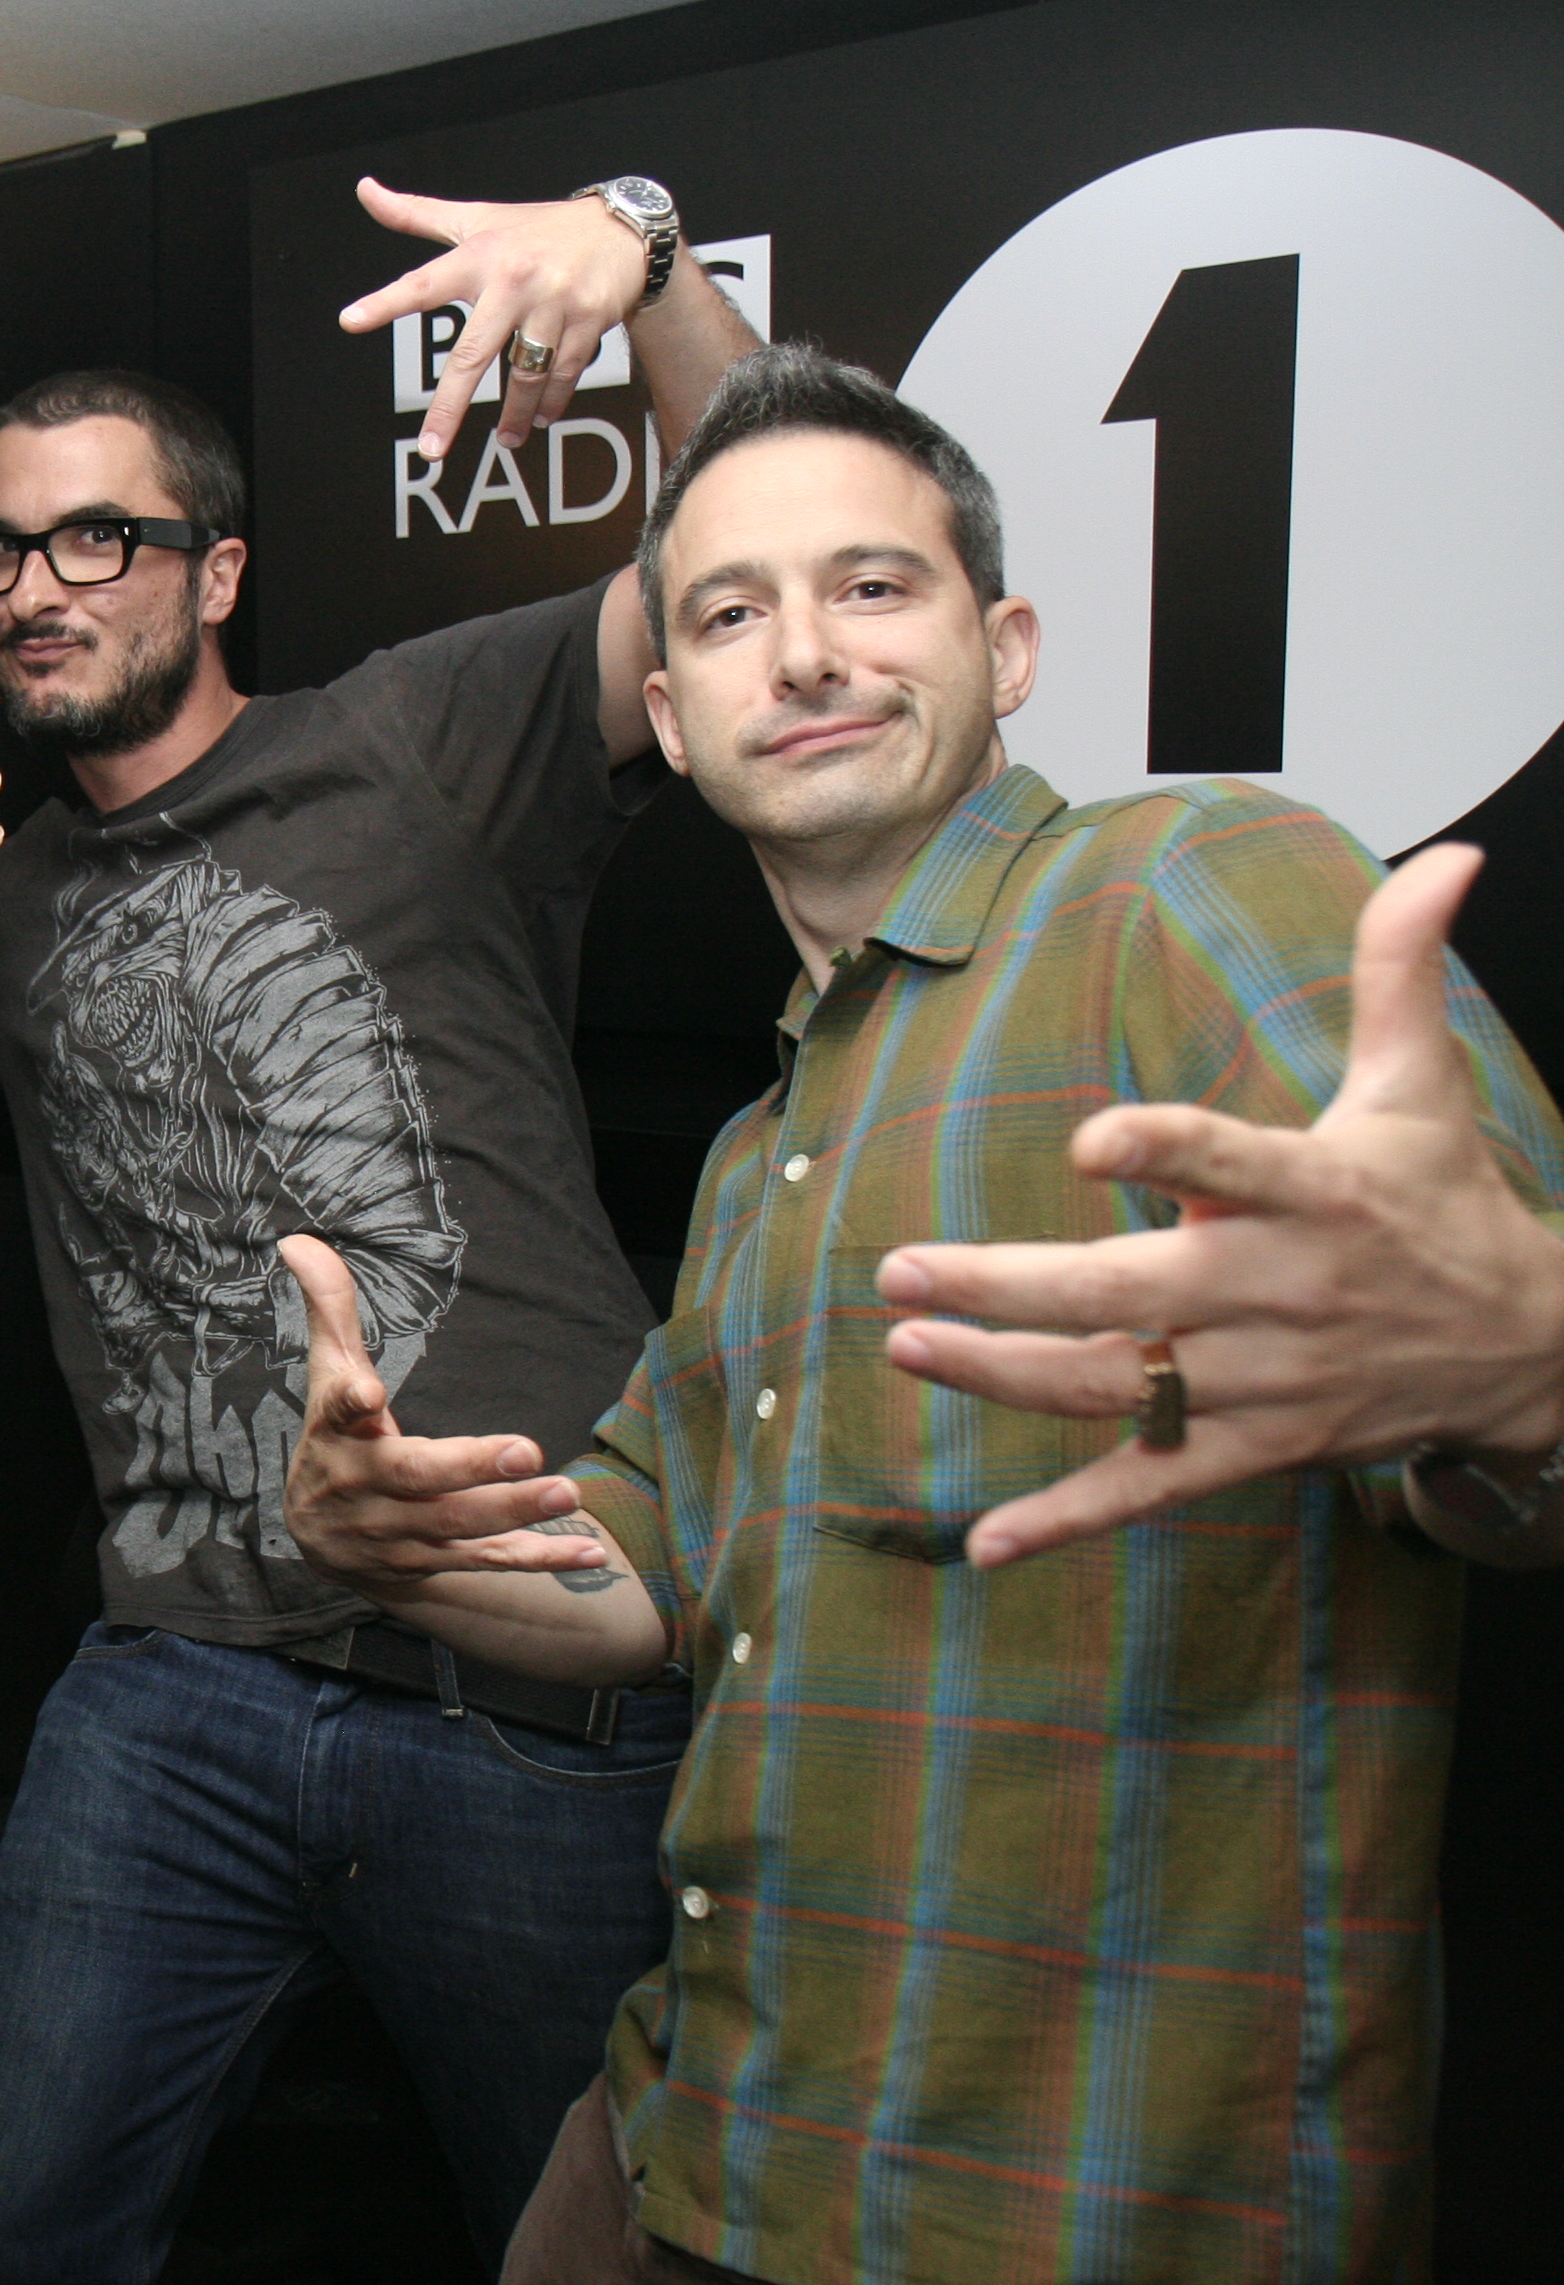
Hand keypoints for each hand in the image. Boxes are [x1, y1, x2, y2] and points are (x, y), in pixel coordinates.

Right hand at [277, 1236, 609, 1593]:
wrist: (321, 1544)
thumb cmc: (336, 1440)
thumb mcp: (326, 1376)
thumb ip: (329, 1309)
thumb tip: (299, 1239)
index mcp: (338, 1434)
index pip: (337, 1412)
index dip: (351, 1402)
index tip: (368, 1392)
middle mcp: (363, 1488)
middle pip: (414, 1476)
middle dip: (469, 1466)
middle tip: (527, 1449)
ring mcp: (398, 1532)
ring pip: (457, 1523)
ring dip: (514, 1511)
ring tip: (567, 1491)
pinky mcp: (431, 1562)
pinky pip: (488, 1562)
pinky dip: (540, 1559)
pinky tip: (590, 1552)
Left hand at [338, 184, 652, 460]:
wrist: (622, 229)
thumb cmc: (537, 231)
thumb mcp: (476, 219)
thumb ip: (416, 214)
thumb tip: (365, 190)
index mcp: (480, 257)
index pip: (424, 282)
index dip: (386, 301)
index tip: (351, 319)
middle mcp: (514, 281)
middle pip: (474, 353)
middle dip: (451, 406)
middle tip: (432, 447)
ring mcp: (554, 303)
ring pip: (526, 373)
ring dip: (515, 413)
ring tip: (507, 439)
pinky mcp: (589, 320)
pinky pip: (564, 372)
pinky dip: (552, 400)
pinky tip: (541, 416)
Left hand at [878, 845, 1563, 1566]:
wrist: (1529, 1353)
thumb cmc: (1439, 1202)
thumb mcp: (1422, 1085)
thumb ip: (1400, 970)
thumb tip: (1441, 858)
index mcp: (1313, 1196)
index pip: (1233, 1165)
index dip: (1167, 1152)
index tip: (1092, 1138)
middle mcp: (1277, 1295)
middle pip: (1129, 1297)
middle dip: (1006, 1287)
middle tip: (900, 1271)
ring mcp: (1261, 1384)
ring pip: (1119, 1388)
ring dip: (1005, 1376)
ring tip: (908, 1347)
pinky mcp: (1254, 1450)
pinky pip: (1150, 1488)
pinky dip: (1069, 1521)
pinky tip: (985, 1543)